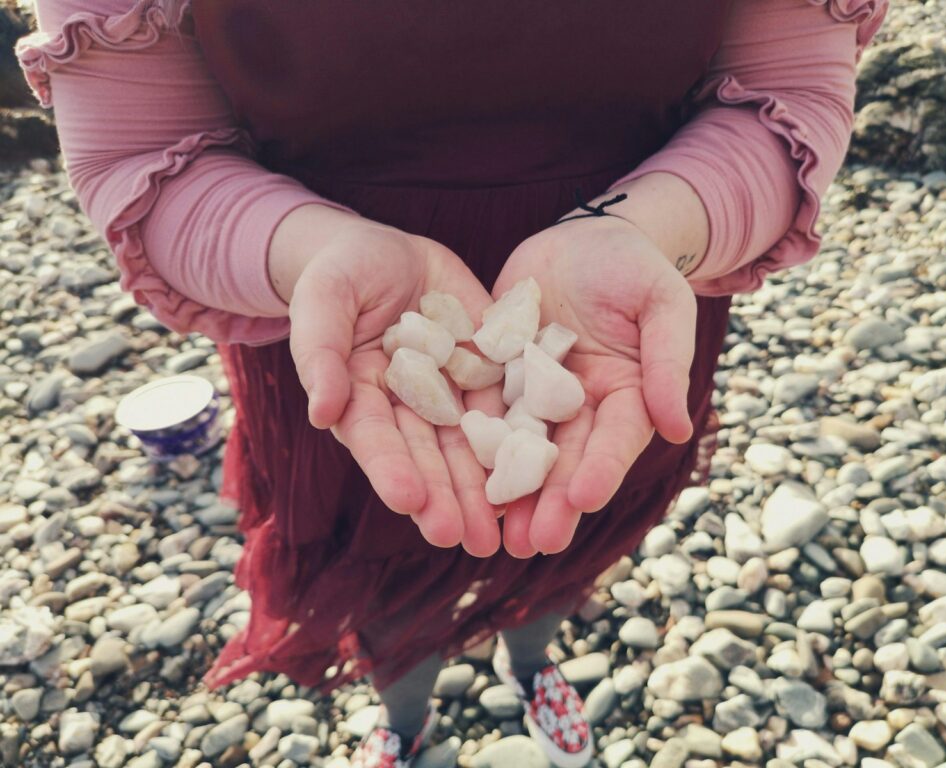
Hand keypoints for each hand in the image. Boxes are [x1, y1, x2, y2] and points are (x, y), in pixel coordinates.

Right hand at [288, 219, 500, 556]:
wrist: (385, 252)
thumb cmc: (339, 275)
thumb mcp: (323, 301)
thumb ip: (320, 353)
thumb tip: (321, 412)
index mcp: (361, 396)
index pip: (376, 438)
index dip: (391, 469)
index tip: (409, 502)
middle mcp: (408, 405)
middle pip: (429, 454)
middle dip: (448, 497)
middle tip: (467, 539)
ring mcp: (450, 390)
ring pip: (470, 443)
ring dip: (485, 488)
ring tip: (501, 532)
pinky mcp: (487, 368)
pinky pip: (508, 402)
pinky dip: (522, 436)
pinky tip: (538, 473)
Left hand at [493, 216, 697, 556]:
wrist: (583, 238)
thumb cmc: (634, 266)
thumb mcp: (663, 303)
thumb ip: (668, 362)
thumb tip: (679, 430)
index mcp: (627, 395)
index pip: (615, 439)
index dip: (601, 469)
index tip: (582, 500)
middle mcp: (582, 407)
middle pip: (567, 460)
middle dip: (550, 502)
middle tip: (532, 543)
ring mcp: (537, 396)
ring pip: (523, 451)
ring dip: (512, 493)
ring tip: (497, 534)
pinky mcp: (499, 379)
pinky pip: (485, 414)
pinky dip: (474, 449)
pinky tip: (457, 481)